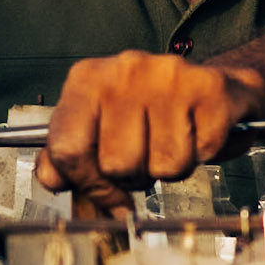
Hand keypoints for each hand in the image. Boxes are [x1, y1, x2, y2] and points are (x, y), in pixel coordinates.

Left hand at [35, 51, 263, 214]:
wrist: (211, 86)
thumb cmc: (152, 110)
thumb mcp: (100, 124)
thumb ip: (69, 153)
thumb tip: (53, 180)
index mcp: (88, 79)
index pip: (68, 149)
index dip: (88, 184)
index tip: (106, 193)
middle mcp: (124, 71)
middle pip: (116, 164)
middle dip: (134, 176)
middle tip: (147, 156)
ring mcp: (168, 76)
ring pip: (163, 165)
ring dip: (171, 168)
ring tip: (173, 142)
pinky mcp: (209, 88)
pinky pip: (201, 153)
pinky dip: (203, 154)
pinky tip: (197, 132)